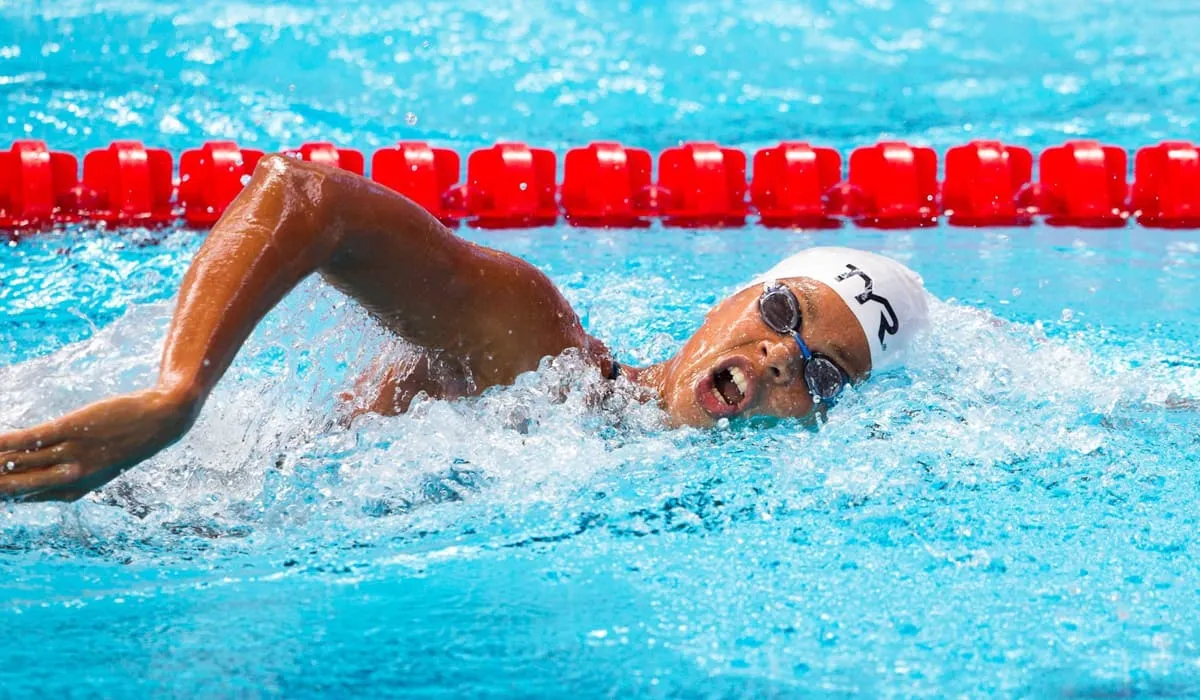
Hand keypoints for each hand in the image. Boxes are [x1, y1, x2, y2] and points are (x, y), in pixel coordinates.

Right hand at [0, 388, 196, 501]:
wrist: (162, 420)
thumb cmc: (126, 442)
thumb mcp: (96, 469)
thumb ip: (62, 480)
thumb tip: (30, 488)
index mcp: (72, 491)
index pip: (23, 497)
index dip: (0, 495)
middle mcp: (69, 477)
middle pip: (16, 484)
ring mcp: (70, 453)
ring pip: (19, 462)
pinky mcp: (73, 430)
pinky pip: (30, 439)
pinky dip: (5, 442)